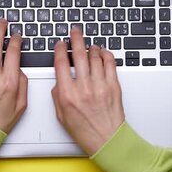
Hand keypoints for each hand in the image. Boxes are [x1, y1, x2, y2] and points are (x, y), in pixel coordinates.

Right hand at [51, 27, 124, 154]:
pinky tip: (102, 53)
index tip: (61, 44)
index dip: (60, 49)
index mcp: (68, 94)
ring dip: (91, 48)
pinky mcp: (113, 86)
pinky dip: (105, 55)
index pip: (61, 63)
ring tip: (89, 45)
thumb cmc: (85, 131)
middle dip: (76, 39)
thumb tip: (59, 80)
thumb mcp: (61, 115)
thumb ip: (58, 94)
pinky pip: (110, 63)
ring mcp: (100, 85)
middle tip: (75, 31)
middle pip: (78, 54)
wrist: (107, 140)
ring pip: (95, 57)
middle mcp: (83, 87)